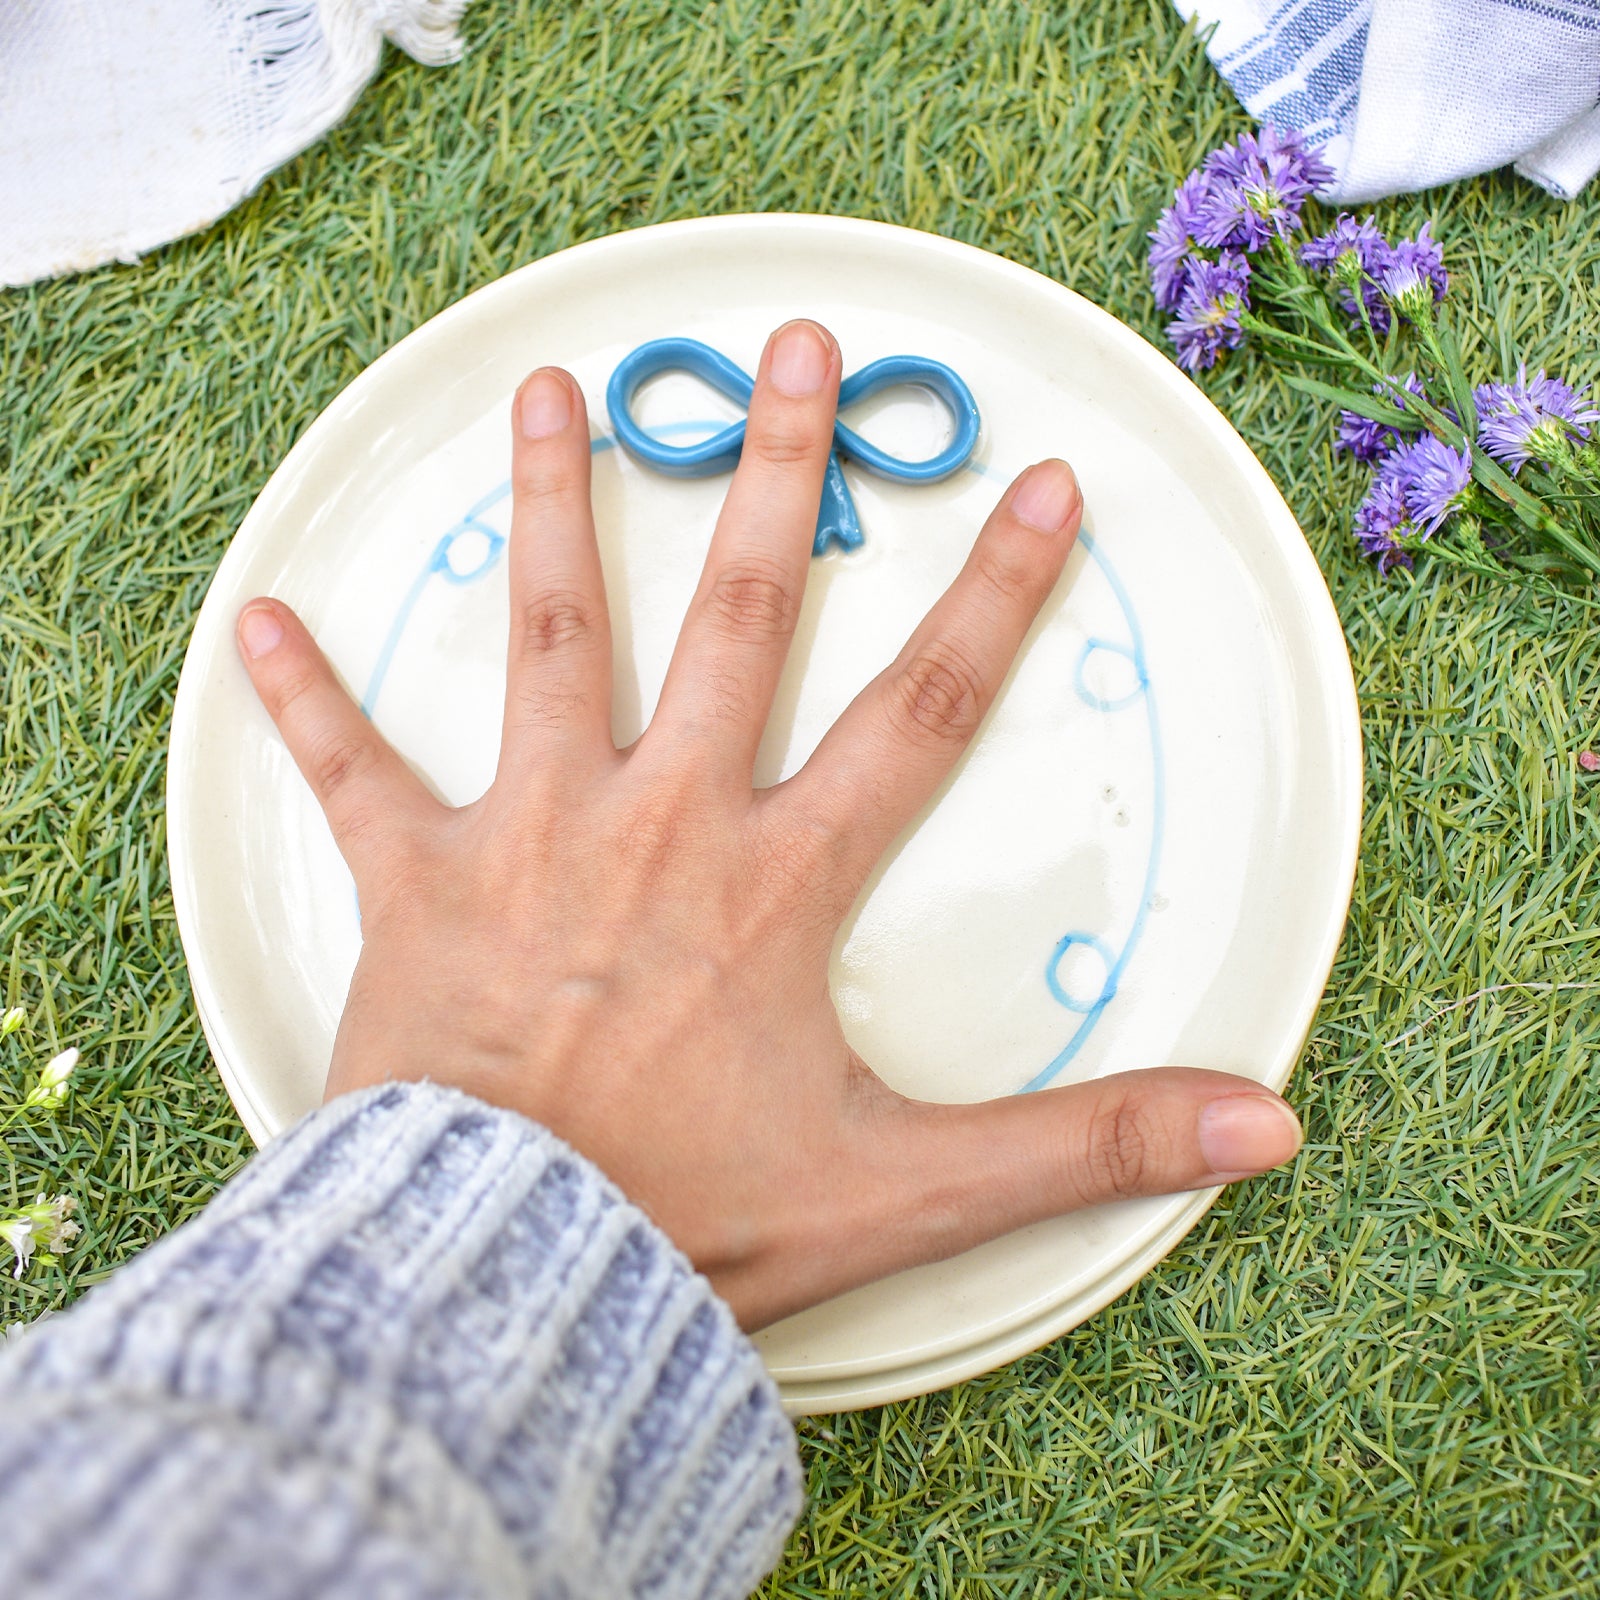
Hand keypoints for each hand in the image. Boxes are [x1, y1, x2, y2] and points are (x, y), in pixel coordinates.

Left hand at [234, 319, 1301, 1330]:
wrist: (514, 1275)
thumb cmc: (699, 1222)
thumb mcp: (914, 1185)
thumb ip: (1089, 1142)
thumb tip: (1265, 1125)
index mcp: (777, 880)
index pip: (920, 707)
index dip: (995, 592)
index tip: (1037, 485)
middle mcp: (659, 822)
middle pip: (733, 615)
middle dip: (774, 478)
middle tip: (793, 356)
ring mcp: (528, 837)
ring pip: (545, 639)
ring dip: (548, 509)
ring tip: (549, 395)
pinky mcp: (416, 885)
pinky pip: (351, 773)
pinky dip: (303, 698)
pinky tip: (252, 616)